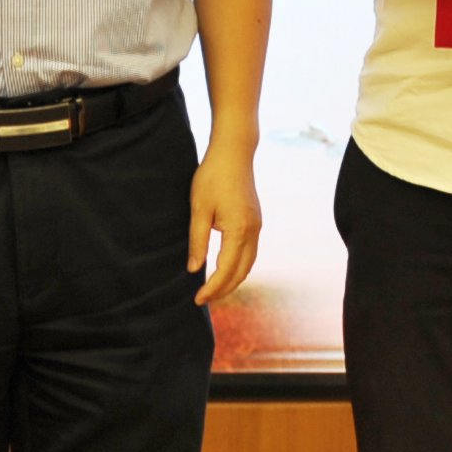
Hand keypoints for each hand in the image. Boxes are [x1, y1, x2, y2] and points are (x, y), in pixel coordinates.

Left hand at [187, 142, 261, 303]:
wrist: (234, 152)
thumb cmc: (213, 177)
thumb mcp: (198, 209)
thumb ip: (197, 241)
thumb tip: (194, 269)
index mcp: (238, 231)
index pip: (225, 271)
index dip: (212, 288)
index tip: (197, 299)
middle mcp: (253, 232)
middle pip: (241, 272)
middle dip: (223, 289)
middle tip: (203, 299)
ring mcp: (257, 226)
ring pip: (248, 264)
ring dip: (233, 280)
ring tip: (213, 289)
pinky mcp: (255, 220)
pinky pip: (250, 253)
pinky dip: (239, 266)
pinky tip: (225, 268)